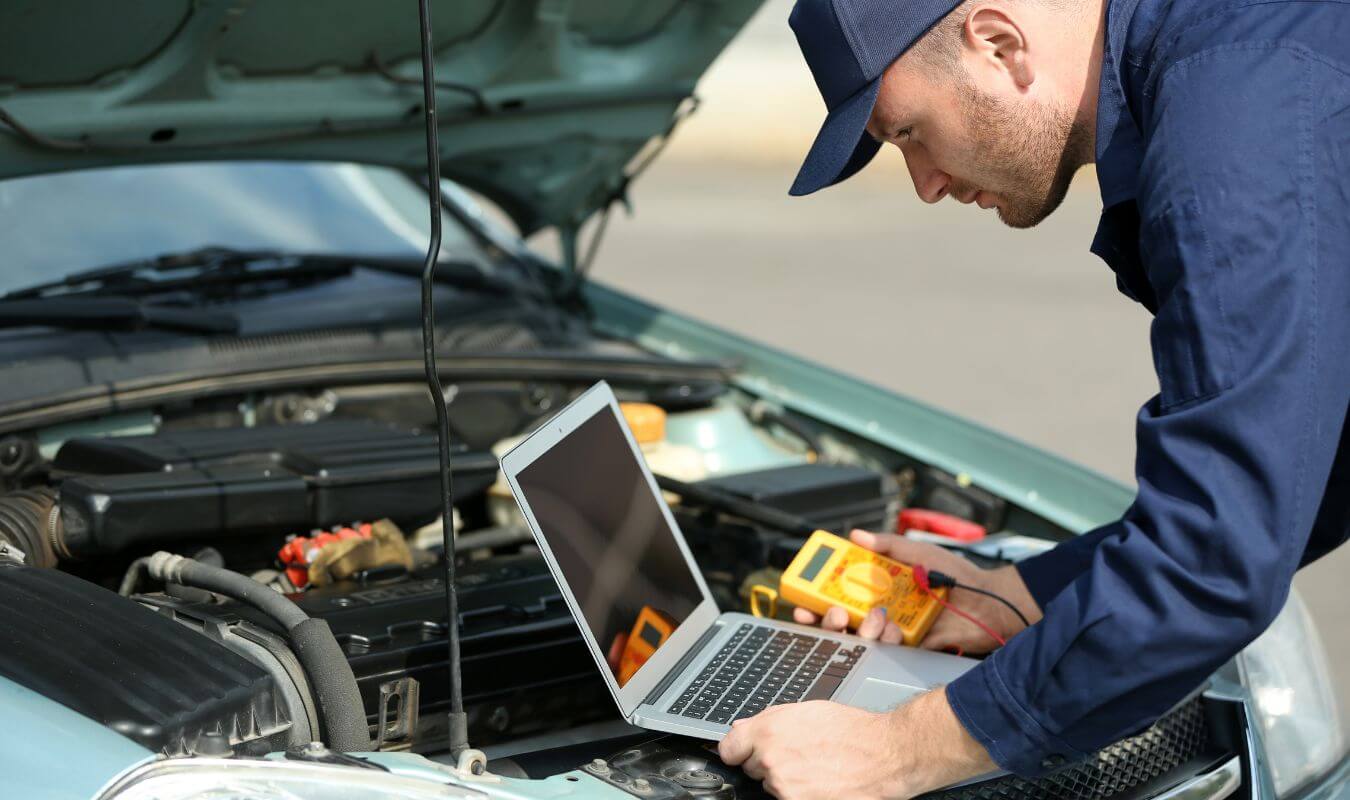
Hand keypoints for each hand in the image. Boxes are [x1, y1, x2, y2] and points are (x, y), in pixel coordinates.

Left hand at [718, 689, 995, 799]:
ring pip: (771, 786)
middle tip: (799, 753)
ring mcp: (783, 787)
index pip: (728, 749)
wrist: (886, 755)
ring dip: (786, 779)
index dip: (740, 749)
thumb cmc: (852, 730)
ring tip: (815, 766)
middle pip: (751, 768)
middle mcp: (770, 760)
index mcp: (768, 730)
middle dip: (768, 761)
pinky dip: (800, 793)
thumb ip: (769, 720)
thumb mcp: (807, 710)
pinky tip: (820, 781)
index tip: (747, 751)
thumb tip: (743, 728)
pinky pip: (788, 798)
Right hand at [792, 529, 1040, 653]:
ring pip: (858, 636)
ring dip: (858, 628)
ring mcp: (892, 630)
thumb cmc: (957, 574)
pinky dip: (884, 638)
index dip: (816, 595)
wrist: (989, 603)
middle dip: (826, 618)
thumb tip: (857, 535)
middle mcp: (880, 608)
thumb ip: (888, 545)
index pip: (838, 591)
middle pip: (839, 618)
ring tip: (876, 616)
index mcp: (878, 585)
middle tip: (832, 612)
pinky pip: (885, 648)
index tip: (803, 596)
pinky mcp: (908, 648)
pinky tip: (893, 629)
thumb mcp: (919, 552)